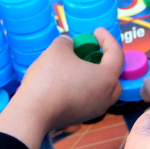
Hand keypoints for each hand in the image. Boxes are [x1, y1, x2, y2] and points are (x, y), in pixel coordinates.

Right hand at [0, 28, 123, 148]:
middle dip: (105, 61)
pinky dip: (85, 87)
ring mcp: (95, 110)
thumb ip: (67, 42)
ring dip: (95, 76)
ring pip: (103, 89)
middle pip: (113, 75)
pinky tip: (69, 81)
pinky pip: (90, 98)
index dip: (107, 38)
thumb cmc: (50, 78)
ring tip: (80, 66)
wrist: (33, 113)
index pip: (116, 53)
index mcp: (107, 78)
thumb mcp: (57, 50)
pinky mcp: (82, 117)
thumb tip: (68, 43)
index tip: (96, 31)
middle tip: (91, 51)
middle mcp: (107, 96)